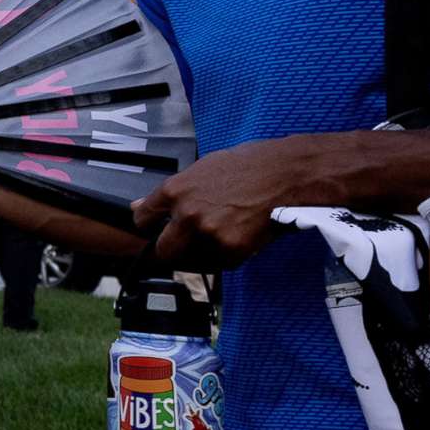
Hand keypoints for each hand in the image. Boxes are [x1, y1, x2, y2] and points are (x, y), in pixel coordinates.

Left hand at [134, 137, 317, 267]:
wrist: (290, 174)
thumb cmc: (250, 165)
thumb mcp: (204, 168)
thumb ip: (172, 191)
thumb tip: (140, 205)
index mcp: (176, 190)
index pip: (143, 219)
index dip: (149, 226)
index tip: (155, 229)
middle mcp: (187, 214)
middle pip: (163, 250)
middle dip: (172, 250)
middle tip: (186, 244)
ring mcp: (209, 234)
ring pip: (192, 262)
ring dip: (201, 256)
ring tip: (219, 238)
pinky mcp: (233, 250)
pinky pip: (220, 265)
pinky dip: (226, 258)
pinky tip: (239, 239)